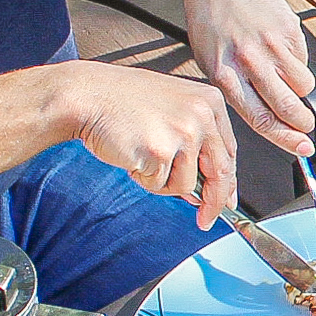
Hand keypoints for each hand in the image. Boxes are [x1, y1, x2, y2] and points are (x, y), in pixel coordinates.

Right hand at [61, 62, 238, 229]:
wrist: (87, 95)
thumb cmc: (123, 102)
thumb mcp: (172, 109)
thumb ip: (194, 142)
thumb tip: (204, 189)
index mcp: (210, 101)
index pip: (229, 152)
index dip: (227, 182)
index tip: (225, 200)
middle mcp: (202, 115)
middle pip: (220, 172)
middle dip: (213, 203)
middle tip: (205, 220)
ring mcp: (183, 132)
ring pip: (187, 184)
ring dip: (163, 182)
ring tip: (142, 156)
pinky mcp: (161, 151)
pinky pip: (160, 184)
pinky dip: (144, 179)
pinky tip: (131, 155)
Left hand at [185, 0, 315, 155]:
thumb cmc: (213, 29)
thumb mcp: (214, 66)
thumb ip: (239, 94)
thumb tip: (272, 123)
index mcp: (226, 76)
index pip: (261, 119)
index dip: (286, 139)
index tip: (302, 147)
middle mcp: (249, 61)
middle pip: (288, 106)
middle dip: (303, 122)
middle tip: (307, 124)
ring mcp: (271, 44)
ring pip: (303, 84)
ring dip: (301, 90)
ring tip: (286, 79)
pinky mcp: (288, 29)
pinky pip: (303, 59)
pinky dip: (297, 63)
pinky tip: (280, 51)